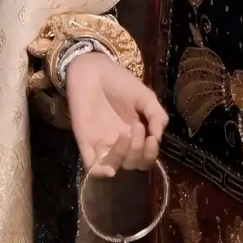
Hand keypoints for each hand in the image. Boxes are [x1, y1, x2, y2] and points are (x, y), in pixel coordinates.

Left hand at [65, 50, 167, 176]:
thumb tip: (158, 138)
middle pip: (133, 165)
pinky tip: (109, 169)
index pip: (146, 158)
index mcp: (135, 135)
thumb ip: (157, 116)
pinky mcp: (85, 140)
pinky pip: (91, 165)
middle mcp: (119, 143)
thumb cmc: (119, 82)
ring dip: (124, 156)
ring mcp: (101, 143)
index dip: (151, 153)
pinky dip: (100, 172)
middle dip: (139, 151)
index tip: (152, 136)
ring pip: (115, 167)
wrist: (93, 70)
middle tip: (137, 127)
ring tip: (126, 133)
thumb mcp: (146, 98)